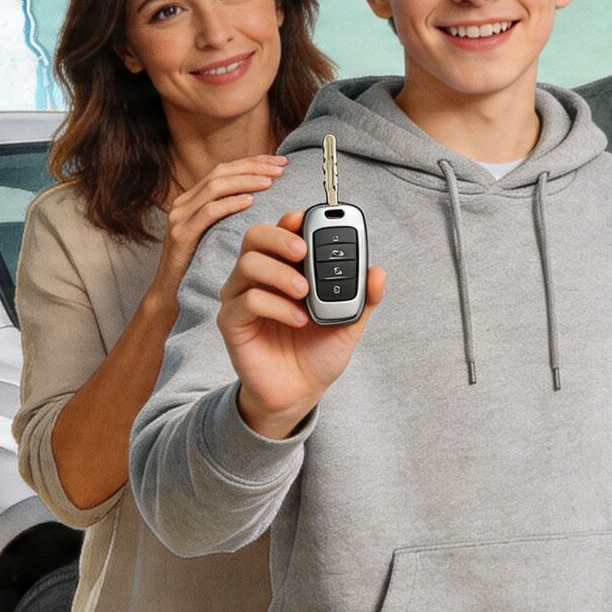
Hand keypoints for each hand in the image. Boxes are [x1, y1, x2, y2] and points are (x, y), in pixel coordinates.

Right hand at [154, 155, 287, 293]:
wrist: (171, 295)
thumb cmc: (199, 267)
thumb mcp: (217, 235)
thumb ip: (232, 216)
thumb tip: (266, 201)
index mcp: (193, 199)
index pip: (225, 169)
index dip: (253, 162)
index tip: (280, 161)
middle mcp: (184, 203)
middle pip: (221, 172)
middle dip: (253, 166)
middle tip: (281, 167)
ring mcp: (180, 217)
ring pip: (215, 186)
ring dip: (246, 181)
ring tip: (270, 181)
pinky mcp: (181, 235)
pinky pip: (208, 212)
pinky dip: (230, 203)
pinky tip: (250, 202)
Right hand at [220, 209, 385, 435]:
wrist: (300, 392)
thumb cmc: (317, 352)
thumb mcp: (348, 322)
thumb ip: (363, 297)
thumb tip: (379, 272)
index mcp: (284, 267)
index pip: (280, 230)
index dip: (292, 220)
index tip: (308, 219)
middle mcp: (258, 277)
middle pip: (255, 236)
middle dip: (280, 237)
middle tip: (304, 251)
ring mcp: (241, 297)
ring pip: (248, 264)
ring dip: (280, 273)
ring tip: (305, 293)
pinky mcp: (232, 322)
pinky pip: (247, 300)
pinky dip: (276, 306)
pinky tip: (298, 319)